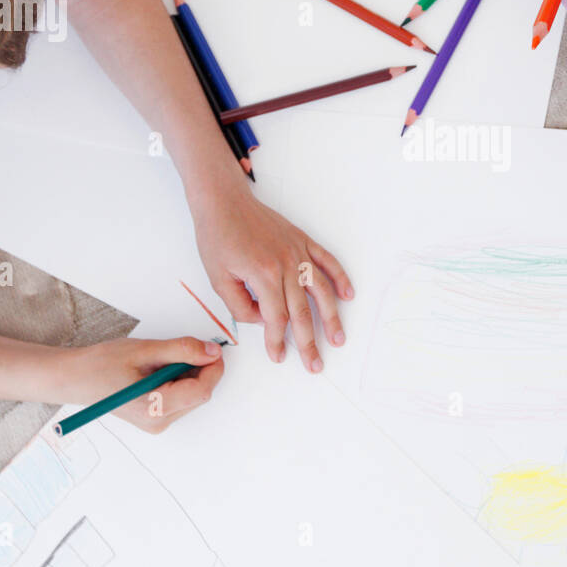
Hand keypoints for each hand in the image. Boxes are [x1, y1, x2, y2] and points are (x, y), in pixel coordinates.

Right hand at [63, 337, 224, 432]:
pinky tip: (159, 371)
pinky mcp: (155, 419)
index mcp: (155, 408)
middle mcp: (158, 422)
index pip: (201, 391)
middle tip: (184, 349)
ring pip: (191, 396)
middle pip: (199, 395)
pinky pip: (180, 399)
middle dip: (200, 370)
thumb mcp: (146, 350)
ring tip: (161, 361)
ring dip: (189, 374)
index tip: (214, 349)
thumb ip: (182, 350)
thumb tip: (212, 352)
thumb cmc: (103, 364)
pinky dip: (179, 381)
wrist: (76, 378)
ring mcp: (156, 423)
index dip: (213, 368)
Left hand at [190, 167, 352, 372]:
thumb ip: (240, 306)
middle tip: (315, 364)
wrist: (224, 202)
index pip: (276, 318)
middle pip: (302, 312)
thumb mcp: (218, 279)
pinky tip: (348, 295)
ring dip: (332, 317)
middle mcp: (286, 264)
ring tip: (339, 338)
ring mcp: (298, 252)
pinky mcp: (302, 241)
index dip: (278, 341)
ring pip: (321, 291)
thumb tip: (263, 320)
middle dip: (309, 342)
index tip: (278, 356)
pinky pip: (327, 261)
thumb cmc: (218, 237)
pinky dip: (340, 278)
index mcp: (263, 275)